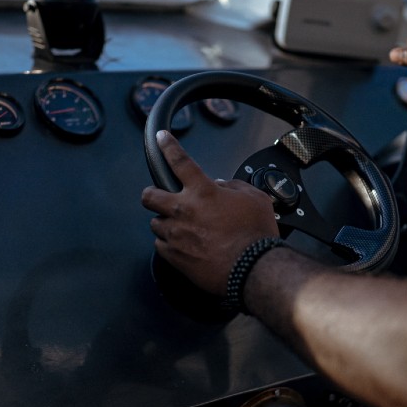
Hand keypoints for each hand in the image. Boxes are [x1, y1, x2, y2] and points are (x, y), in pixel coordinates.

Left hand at [141, 130, 279, 295]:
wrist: (253, 268)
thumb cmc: (256, 234)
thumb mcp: (254, 199)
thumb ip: (235, 187)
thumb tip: (223, 186)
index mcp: (203, 192)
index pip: (180, 161)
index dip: (168, 146)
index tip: (162, 139)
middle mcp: (184, 210)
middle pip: (149, 195)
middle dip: (151, 194)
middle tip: (159, 197)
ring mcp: (176, 234)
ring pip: (155, 223)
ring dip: (165, 223)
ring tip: (181, 228)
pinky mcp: (174, 256)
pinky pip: (160, 246)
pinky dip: (168, 244)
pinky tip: (182, 246)